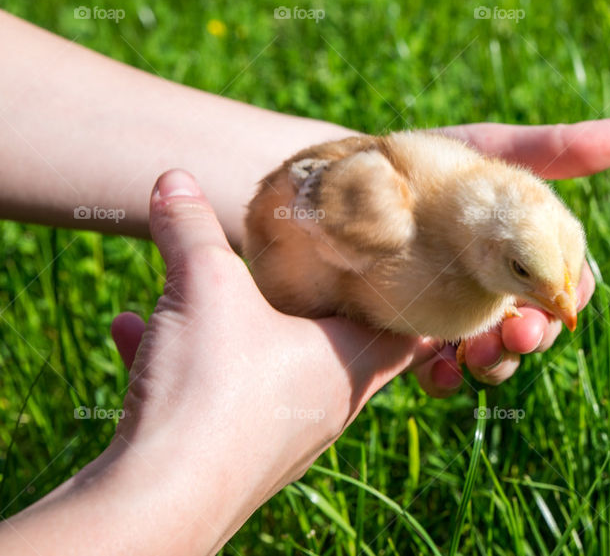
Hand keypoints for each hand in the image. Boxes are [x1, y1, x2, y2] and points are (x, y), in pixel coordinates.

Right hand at [105, 169, 440, 550]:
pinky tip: (129, 334)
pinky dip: (178, 364)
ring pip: (266, 369)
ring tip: (187, 292)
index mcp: (349, 361)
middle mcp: (327, 404)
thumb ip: (189, 227)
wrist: (159, 500)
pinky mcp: (231, 461)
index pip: (411, 328)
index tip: (402, 262)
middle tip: (304, 266)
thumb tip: (173, 179)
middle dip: (315, 303)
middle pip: (340, 343)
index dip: (411, 294)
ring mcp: (281, 438)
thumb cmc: (211, 386)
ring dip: (227, 328)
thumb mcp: (203, 285)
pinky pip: (213, 400)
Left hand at [408, 117, 609, 393]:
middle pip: (535, 324)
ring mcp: (453, 314)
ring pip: (494, 355)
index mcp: (518, 244)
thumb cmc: (415, 165)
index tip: (563, 298)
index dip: (571, 291)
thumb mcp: (483, 150)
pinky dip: (448, 378)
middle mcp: (492, 283)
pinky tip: (438, 368)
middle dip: (535, 335)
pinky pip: (441, 373)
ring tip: (475, 354)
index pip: (564, 277)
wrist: (327, 189)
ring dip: (498, 362)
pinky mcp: (409, 341)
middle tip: (521, 333)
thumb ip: (552, 148)